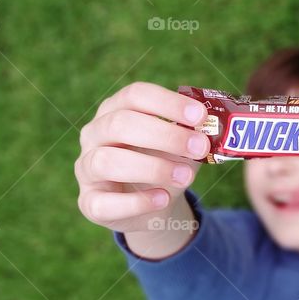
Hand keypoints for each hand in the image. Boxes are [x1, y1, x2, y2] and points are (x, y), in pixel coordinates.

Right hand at [74, 82, 210, 255]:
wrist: (152, 203)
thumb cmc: (164, 162)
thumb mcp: (180, 146)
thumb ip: (190, 135)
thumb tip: (212, 129)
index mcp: (116, 110)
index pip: (135, 95)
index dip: (168, 103)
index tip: (200, 115)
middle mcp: (95, 134)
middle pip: (120, 124)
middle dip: (165, 135)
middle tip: (199, 148)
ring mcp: (86, 168)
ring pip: (107, 161)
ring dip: (152, 168)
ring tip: (186, 176)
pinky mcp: (90, 202)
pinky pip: (105, 203)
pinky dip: (137, 202)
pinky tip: (163, 199)